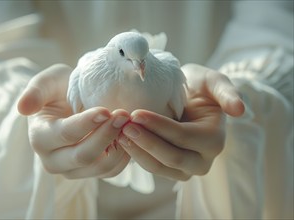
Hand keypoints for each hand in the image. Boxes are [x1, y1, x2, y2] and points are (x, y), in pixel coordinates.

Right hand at [17, 64, 130, 178]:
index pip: (64, 135)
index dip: (86, 123)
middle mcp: (53, 160)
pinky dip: (124, 155)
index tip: (106, 110)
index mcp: (40, 138)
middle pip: (83, 156)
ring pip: (99, 167)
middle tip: (123, 115)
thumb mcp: (47, 83)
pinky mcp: (91, 173)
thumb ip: (35, 92)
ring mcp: (73, 170)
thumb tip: (22, 108)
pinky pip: (111, 171)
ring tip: (128, 123)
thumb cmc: (59, 91)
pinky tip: (128, 135)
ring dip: (119, 146)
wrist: (70, 104)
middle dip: (106, 135)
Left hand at [118, 63, 244, 180]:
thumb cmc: (200, 89)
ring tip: (118, 133)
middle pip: (171, 157)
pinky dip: (136, 155)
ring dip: (137, 151)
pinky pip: (152, 166)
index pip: (183, 136)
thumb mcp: (214, 82)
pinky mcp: (170, 170)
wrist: (190, 101)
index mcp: (213, 140)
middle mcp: (201, 160)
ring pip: (159, 167)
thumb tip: (239, 110)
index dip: (159, 126)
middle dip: (146, 142)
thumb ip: (227, 92)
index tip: (136, 113)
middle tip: (123, 126)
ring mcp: (185, 169)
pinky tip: (121, 140)